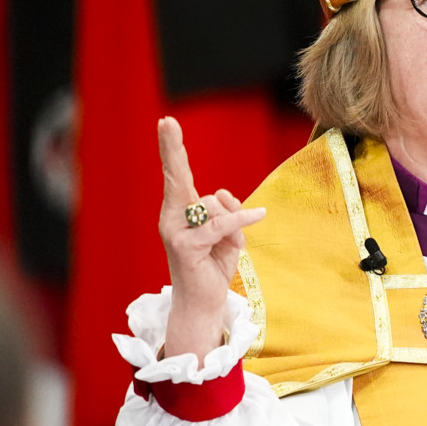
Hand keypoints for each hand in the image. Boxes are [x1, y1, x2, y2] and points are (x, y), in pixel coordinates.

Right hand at [156, 116, 265, 360]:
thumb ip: (224, 211)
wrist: (203, 304)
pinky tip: (259, 214)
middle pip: (177, 177)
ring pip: (215, 206)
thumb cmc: (212, 266)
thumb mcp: (225, 234)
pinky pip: (220, 225)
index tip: (167, 123)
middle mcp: (171, 218)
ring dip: (235, 224)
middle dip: (172, 149)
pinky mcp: (187, 247)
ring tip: (230, 248)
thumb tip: (222, 196)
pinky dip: (242, 221)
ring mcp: (175, 232)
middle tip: (167, 121)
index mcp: (179, 211)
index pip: (176, 175)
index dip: (172, 149)